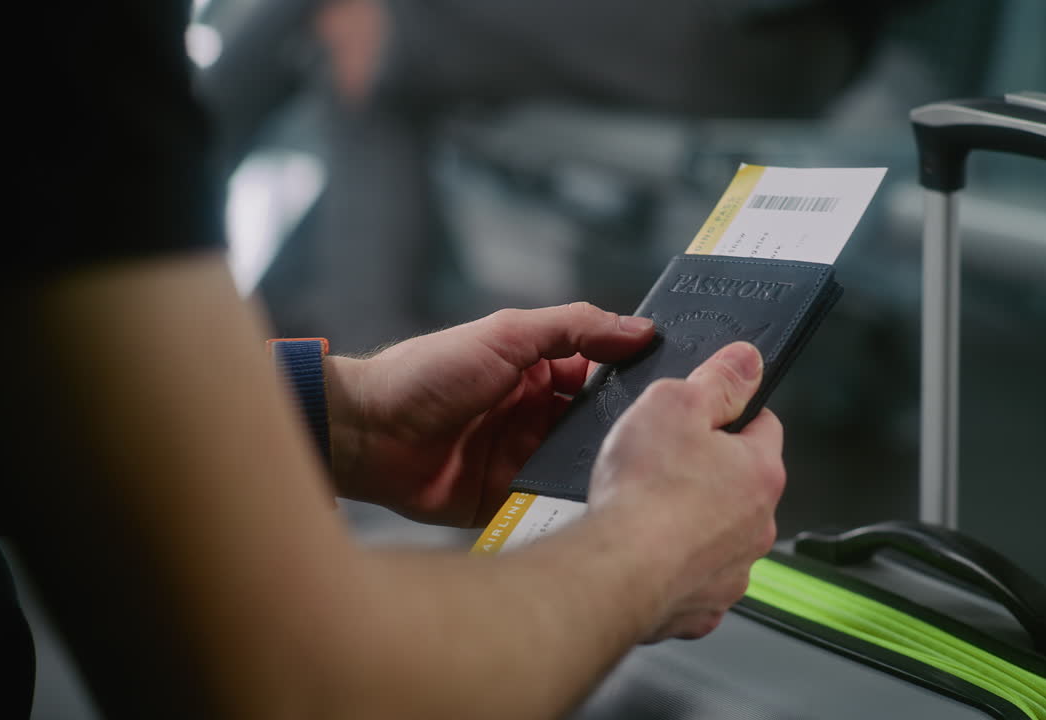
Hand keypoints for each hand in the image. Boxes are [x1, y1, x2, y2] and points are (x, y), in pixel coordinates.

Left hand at [324, 303, 655, 525]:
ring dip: (604, 464)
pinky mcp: (512, 497)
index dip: (636, 378)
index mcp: (539, 372)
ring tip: (641, 469)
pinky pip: (554, 499)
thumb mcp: (507, 334)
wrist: (367, 434)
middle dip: (629, 429)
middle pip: (601, 423)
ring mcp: (526, 458)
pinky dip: (574, 499)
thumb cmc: (428, 373)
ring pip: (584, 463)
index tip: (678, 384)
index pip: (603, 373)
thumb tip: (640, 328)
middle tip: (668, 435)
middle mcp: (538, 415)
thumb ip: (575, 328)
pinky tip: (602, 499)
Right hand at [587, 341, 785, 641]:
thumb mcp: (676, 402)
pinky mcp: (701, 608)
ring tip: (646, 512)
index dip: (729, 415)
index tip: (703, 416)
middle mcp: (758, 526)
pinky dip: (672, 568)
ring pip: (717, 536)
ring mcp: (732, 572)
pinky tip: (643, 553)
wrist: (615, 572)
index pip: (762, 427)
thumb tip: (748, 361)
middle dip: (706, 474)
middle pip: (738, 485)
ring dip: (690, 524)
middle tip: (661, 465)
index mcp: (761, 472)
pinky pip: (692, 580)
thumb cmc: (645, 492)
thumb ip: (717, 379)